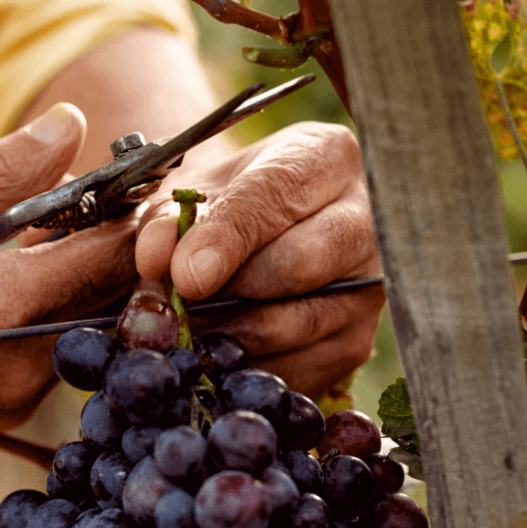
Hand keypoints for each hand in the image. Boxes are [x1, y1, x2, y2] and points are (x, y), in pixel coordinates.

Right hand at [0, 103, 136, 459]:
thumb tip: (70, 128)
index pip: (114, 255)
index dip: (138, 212)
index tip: (140, 178)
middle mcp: (17, 368)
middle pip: (110, 299)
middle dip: (108, 246)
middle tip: (79, 201)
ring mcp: (8, 403)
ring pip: (80, 330)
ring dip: (68, 283)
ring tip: (22, 240)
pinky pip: (45, 358)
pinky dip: (38, 318)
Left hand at [133, 122, 382, 395]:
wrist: (261, 237)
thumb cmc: (223, 206)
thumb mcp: (189, 197)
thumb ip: (167, 221)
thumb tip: (157, 261)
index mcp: (323, 157)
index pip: (275, 197)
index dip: (225, 240)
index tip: (185, 277)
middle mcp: (364, 217)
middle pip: (297, 265)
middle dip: (228, 292)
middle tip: (176, 308)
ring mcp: (369, 284)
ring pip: (298, 323)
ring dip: (229, 336)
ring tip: (185, 331)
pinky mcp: (357, 341)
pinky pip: (298, 369)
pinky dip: (246, 370)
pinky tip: (215, 356)